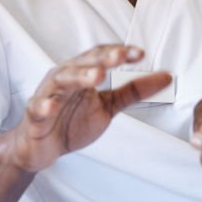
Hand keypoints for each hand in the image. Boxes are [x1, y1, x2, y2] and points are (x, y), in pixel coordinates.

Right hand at [6, 45, 171, 171]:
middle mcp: (65, 78)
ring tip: (96, 76)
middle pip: (83, 63)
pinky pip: (38, 107)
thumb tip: (166, 77)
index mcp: (83, 73)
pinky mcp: (35, 115)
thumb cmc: (72, 121)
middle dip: (102, 59)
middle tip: (120, 57)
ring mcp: (48, 95)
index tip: (140, 54)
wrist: (42, 148)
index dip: (119, 53)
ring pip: (62, 80)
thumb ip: (133, 91)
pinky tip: (51, 106)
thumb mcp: (108, 106)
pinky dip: (44, 105)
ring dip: (79, 76)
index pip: (101, 56)